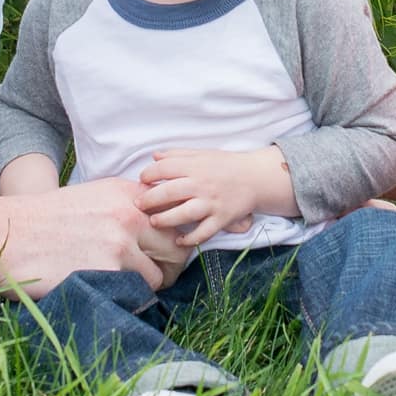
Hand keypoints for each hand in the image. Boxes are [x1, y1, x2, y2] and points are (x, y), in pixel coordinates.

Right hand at [0, 175, 164, 298]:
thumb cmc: (39, 222)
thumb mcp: (90, 200)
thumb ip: (123, 210)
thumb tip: (154, 233)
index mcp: (127, 193)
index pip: (176, 219)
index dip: (172, 242)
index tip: (160, 257)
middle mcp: (131, 212)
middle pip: (178, 248)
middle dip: (169, 269)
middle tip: (152, 282)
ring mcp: (121, 241)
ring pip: (158, 276)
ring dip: (144, 289)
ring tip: (121, 291)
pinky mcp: (107, 269)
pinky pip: (135, 294)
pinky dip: (125, 300)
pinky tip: (104, 295)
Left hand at [137, 147, 292, 247]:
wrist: (256, 177)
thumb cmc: (226, 165)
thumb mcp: (202, 154)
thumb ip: (178, 155)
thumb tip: (154, 156)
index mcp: (196, 166)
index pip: (165, 168)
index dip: (149, 174)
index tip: (143, 180)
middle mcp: (202, 184)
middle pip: (170, 192)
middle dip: (150, 199)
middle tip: (139, 204)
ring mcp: (212, 203)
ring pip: (185, 213)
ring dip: (166, 219)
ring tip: (154, 222)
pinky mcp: (222, 218)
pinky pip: (204, 232)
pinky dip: (191, 239)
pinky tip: (179, 241)